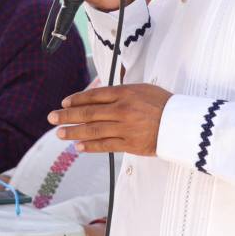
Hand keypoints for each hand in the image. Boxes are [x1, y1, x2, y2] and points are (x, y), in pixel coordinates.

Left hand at [48, 83, 172, 155]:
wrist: (183, 123)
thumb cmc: (163, 103)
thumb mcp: (142, 89)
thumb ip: (121, 91)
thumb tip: (100, 94)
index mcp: (124, 93)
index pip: (94, 95)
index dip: (77, 99)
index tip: (64, 102)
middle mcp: (122, 110)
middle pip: (88, 113)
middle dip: (67, 115)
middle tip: (51, 118)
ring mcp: (125, 128)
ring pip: (93, 130)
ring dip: (74, 132)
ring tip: (60, 134)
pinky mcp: (131, 144)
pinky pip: (106, 145)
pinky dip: (91, 146)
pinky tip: (79, 147)